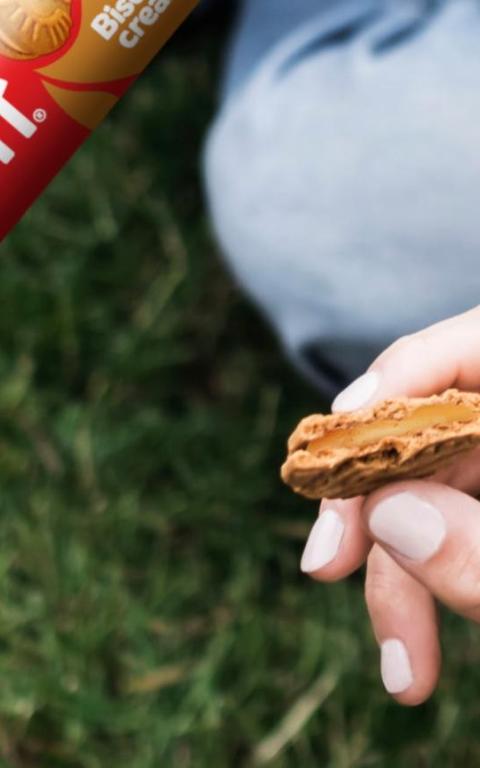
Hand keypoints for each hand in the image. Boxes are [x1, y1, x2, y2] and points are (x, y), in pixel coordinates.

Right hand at [300, 306, 479, 704]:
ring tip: (405, 670)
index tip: (331, 450)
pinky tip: (422, 633)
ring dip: (400, 574)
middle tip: (326, 568)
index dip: (391, 385)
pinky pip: (452, 524)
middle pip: (430, 433)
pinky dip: (429, 578)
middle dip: (374, 508)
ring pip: (432, 492)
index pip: (465, 348)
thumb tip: (387, 514)